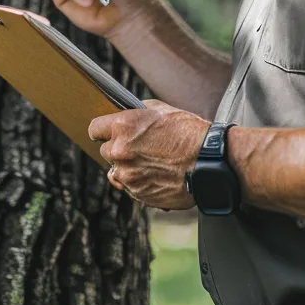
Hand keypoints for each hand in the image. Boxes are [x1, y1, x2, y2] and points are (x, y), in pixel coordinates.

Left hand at [88, 100, 210, 209]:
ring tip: (150, 161)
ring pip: (117, 172)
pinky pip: (131, 188)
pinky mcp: (139, 195)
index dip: (102, 129)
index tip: (106, 131)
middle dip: (118, 148)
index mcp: (123, 127)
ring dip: (127, 167)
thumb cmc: (189, 133)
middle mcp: (120, 153)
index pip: (94, 128)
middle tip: (138, 146)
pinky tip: (158, 174)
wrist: (209, 161)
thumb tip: (126, 116)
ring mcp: (129, 176)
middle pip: (105, 151)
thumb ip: (137, 114)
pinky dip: (140, 182)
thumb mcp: (161, 110)